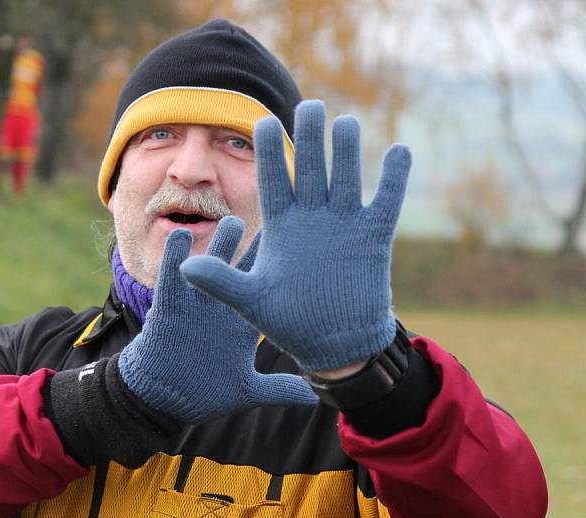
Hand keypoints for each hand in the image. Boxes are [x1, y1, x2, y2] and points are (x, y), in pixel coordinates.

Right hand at [117, 217, 316, 422]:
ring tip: (233, 222)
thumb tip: (316, 399)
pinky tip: (180, 236)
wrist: (163, 399)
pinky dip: (174, 258)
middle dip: (254, 248)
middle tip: (280, 223)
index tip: (304, 247)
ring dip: (220, 245)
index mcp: (242, 322)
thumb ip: (279, 389)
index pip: (267, 291)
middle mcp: (221, 307)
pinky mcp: (169, 308)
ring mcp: (195, 305)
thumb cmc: (203, 392)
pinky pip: (171, 278)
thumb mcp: (248, 390)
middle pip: (241, 270)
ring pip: (210, 267)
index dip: (282, 269)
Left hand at [180, 100, 410, 371]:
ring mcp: (344, 225)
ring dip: (346, 152)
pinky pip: (386, 202)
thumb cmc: (289, 322)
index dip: (269, 153)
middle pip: (310, 170)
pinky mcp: (373, 238)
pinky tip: (400, 151)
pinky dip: (395, 179)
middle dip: (309, 139)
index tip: (260, 122)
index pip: (274, 182)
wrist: (332, 343)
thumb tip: (184, 269)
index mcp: (282, 227)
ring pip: (346, 178)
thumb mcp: (251, 301)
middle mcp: (312, 219)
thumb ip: (221, 282)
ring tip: (344, 123)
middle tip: (309, 105)